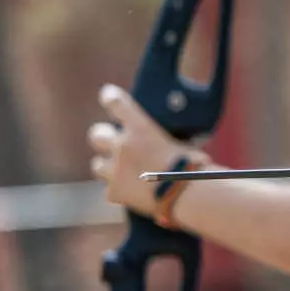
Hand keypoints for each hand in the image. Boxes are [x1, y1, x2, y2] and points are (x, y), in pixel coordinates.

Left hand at [86, 85, 191, 214]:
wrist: (188, 196)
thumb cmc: (193, 168)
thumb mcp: (180, 145)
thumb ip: (160, 142)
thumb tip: (162, 147)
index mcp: (140, 128)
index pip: (116, 103)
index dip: (110, 97)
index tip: (107, 94)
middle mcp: (122, 145)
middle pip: (96, 135)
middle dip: (102, 137)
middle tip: (108, 141)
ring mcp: (115, 170)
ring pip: (98, 165)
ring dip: (108, 167)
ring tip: (123, 174)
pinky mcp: (114, 192)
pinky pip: (111, 190)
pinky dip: (121, 192)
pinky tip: (135, 195)